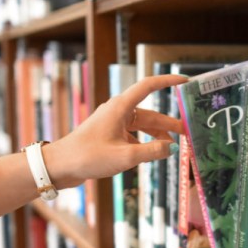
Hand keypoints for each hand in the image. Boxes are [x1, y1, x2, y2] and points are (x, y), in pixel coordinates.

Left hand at [41, 74, 186, 188]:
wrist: (60, 166)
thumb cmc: (88, 156)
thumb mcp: (125, 156)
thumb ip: (152, 152)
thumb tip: (173, 148)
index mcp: (120, 107)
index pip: (148, 86)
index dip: (167, 81)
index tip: (184, 81)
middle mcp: (117, 111)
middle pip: (150, 114)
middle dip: (169, 123)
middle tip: (187, 134)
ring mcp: (112, 123)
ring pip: (142, 126)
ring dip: (157, 136)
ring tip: (172, 148)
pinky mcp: (108, 135)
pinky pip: (132, 136)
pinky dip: (144, 144)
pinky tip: (150, 156)